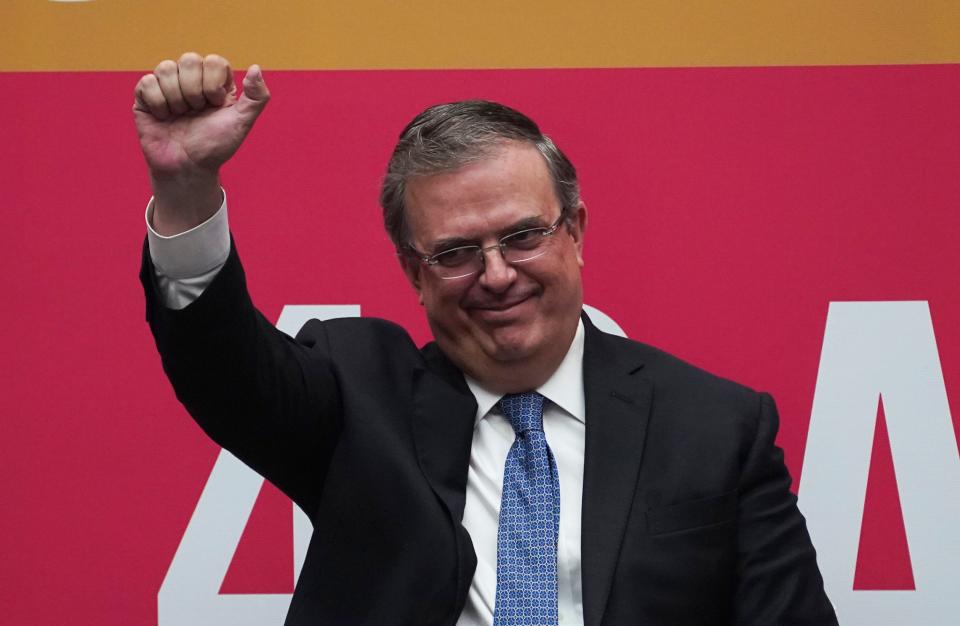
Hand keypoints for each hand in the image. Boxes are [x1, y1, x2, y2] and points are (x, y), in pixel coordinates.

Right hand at [133, 53, 269, 233]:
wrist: (187, 167)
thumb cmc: (215, 146)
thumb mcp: (242, 123)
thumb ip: (257, 97)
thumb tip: (255, 67)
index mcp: (215, 81)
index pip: (214, 61)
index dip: (214, 85)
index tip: (216, 105)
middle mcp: (191, 78)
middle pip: (189, 59)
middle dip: (195, 91)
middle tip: (196, 111)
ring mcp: (167, 85)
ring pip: (166, 68)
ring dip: (176, 98)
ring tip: (180, 115)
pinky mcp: (145, 95)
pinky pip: (147, 82)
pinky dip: (159, 104)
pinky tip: (164, 117)